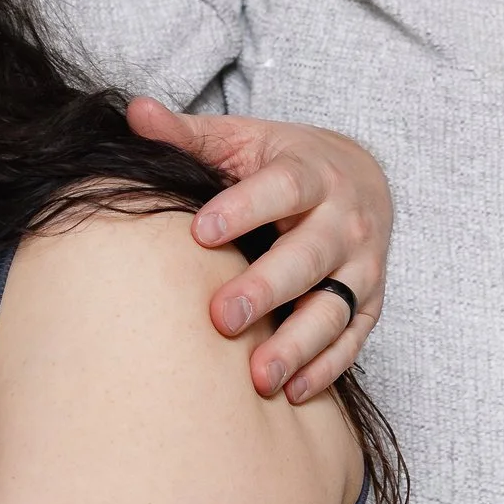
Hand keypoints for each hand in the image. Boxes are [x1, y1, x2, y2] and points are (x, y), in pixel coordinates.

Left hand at [127, 98, 389, 403]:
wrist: (357, 179)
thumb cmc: (279, 162)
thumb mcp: (239, 141)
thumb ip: (187, 134)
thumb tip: (134, 111)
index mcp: (311, 174)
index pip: (283, 188)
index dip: (244, 208)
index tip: (200, 232)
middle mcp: (344, 221)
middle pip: (309, 257)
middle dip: (267, 289)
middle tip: (220, 318)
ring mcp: (362, 266)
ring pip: (334, 308)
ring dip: (298, 344)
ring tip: (258, 378)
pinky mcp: (369, 303)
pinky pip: (353, 340)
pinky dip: (325, 367)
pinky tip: (291, 392)